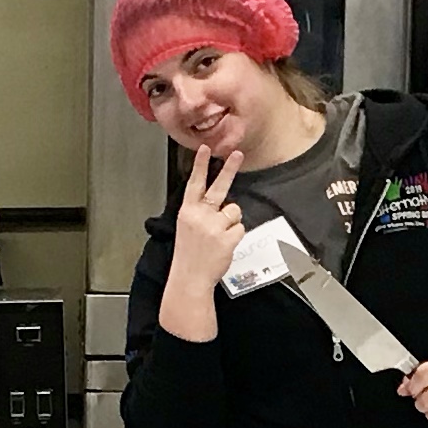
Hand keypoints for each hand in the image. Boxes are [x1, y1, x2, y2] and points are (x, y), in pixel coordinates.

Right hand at [166, 146, 247, 298]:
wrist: (189, 278)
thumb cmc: (189, 255)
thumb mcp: (186, 228)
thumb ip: (201, 213)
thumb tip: (220, 204)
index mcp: (187, 211)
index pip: (194, 183)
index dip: (200, 165)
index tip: (205, 148)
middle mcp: (200, 215)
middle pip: (219, 187)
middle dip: (229, 168)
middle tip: (237, 154)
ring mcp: (214, 226)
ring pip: (234, 211)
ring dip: (231, 222)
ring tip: (219, 237)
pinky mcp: (227, 237)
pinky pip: (240, 228)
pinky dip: (235, 236)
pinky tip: (224, 245)